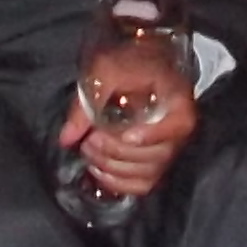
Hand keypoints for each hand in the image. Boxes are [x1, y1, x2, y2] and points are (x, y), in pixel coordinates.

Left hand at [55, 61, 198, 199]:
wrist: (140, 60)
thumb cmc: (128, 61)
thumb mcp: (105, 71)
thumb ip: (87, 103)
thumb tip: (68, 138)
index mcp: (178, 102)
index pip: (178, 126)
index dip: (151, 136)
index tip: (125, 135)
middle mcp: (179, 131)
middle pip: (156, 155)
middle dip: (117, 152)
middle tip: (90, 140)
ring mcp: (168, 151)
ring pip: (147, 174)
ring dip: (113, 168)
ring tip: (89, 150)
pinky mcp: (155, 164)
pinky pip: (142, 186)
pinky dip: (119, 184)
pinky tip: (98, 169)